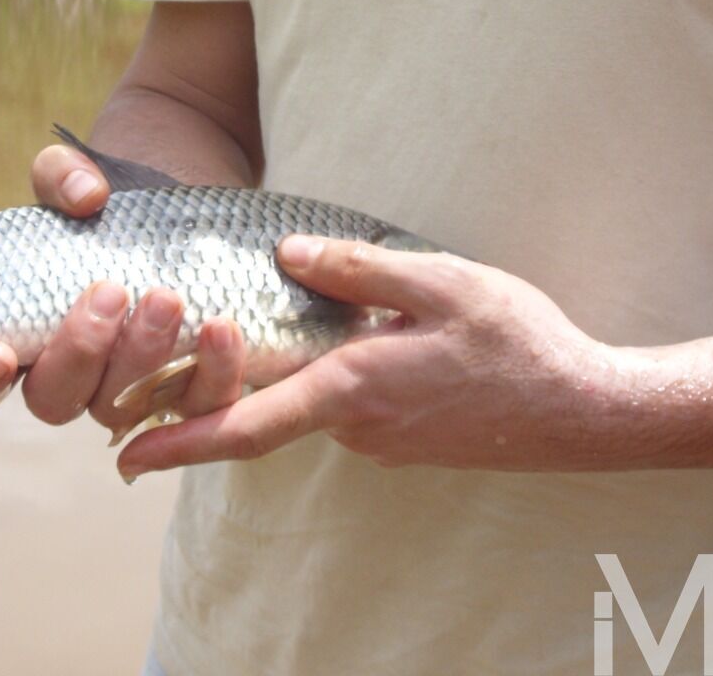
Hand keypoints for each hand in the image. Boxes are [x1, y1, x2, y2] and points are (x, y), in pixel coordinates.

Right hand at [0, 142, 248, 437]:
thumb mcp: (80, 178)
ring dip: (144, 359)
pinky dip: (213, 375)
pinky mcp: (192, 388)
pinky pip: (201, 407)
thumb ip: (63, 176)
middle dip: (81, 350)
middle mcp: (73, 377)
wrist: (188, 207)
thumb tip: (85, 194)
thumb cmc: (114, 204)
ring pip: (124, 408)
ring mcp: (130, 391)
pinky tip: (221, 329)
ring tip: (166, 296)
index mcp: (23, 335)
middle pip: (56, 399)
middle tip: (110, 290)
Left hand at [114, 235, 631, 481]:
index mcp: (354, 388)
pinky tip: (345, 341)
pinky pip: (343, 406)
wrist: (585, 411)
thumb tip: (281, 255)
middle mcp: (356, 426)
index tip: (127, 458)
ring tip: (258, 327)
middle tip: (159, 375)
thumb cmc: (518, 343)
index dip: (181, 443)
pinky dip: (323, 380)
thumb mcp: (441, 281)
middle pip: (266, 412)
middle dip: (211, 397)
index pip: (248, 427)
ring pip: (308, 403)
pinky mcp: (402, 440)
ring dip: (280, 377)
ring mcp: (380, 441)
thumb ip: (357, 268)